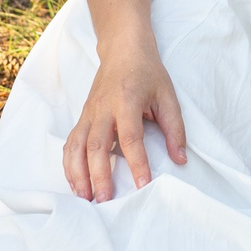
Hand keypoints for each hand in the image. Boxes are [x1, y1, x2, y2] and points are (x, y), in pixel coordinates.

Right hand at [61, 40, 187, 201]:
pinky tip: (75, 182)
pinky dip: (69, 164)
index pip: (131, 136)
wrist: (123, 50)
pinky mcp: (82, 117)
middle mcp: (103, 108)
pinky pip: (70, 143)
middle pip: (96, 145)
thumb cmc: (148, 73)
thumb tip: (180, 160)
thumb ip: (175, 128)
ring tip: (85, 198)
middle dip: (99, 175)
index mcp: (127, 100)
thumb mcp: (168, 96)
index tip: (143, 184)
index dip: (137, 162)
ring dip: (78, 174)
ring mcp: (88, 113)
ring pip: (76, 146)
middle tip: (105, 200)